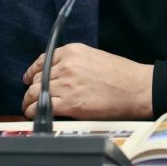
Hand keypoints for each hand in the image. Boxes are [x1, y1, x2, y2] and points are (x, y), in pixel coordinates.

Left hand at [22, 43, 153, 120]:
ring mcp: (66, 85)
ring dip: (29, 101)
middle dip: (33, 88)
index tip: (29, 78)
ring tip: (30, 107)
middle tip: (33, 96)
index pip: (43, 60)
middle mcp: (66, 66)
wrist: (137, 88)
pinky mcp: (69, 104)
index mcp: (73, 52)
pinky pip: (41, 107)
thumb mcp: (96, 57)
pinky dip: (34, 111)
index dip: (33, 71)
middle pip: (38, 77)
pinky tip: (34, 114)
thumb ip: (75, 62)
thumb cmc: (123, 75)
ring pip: (35, 92)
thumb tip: (61, 74)